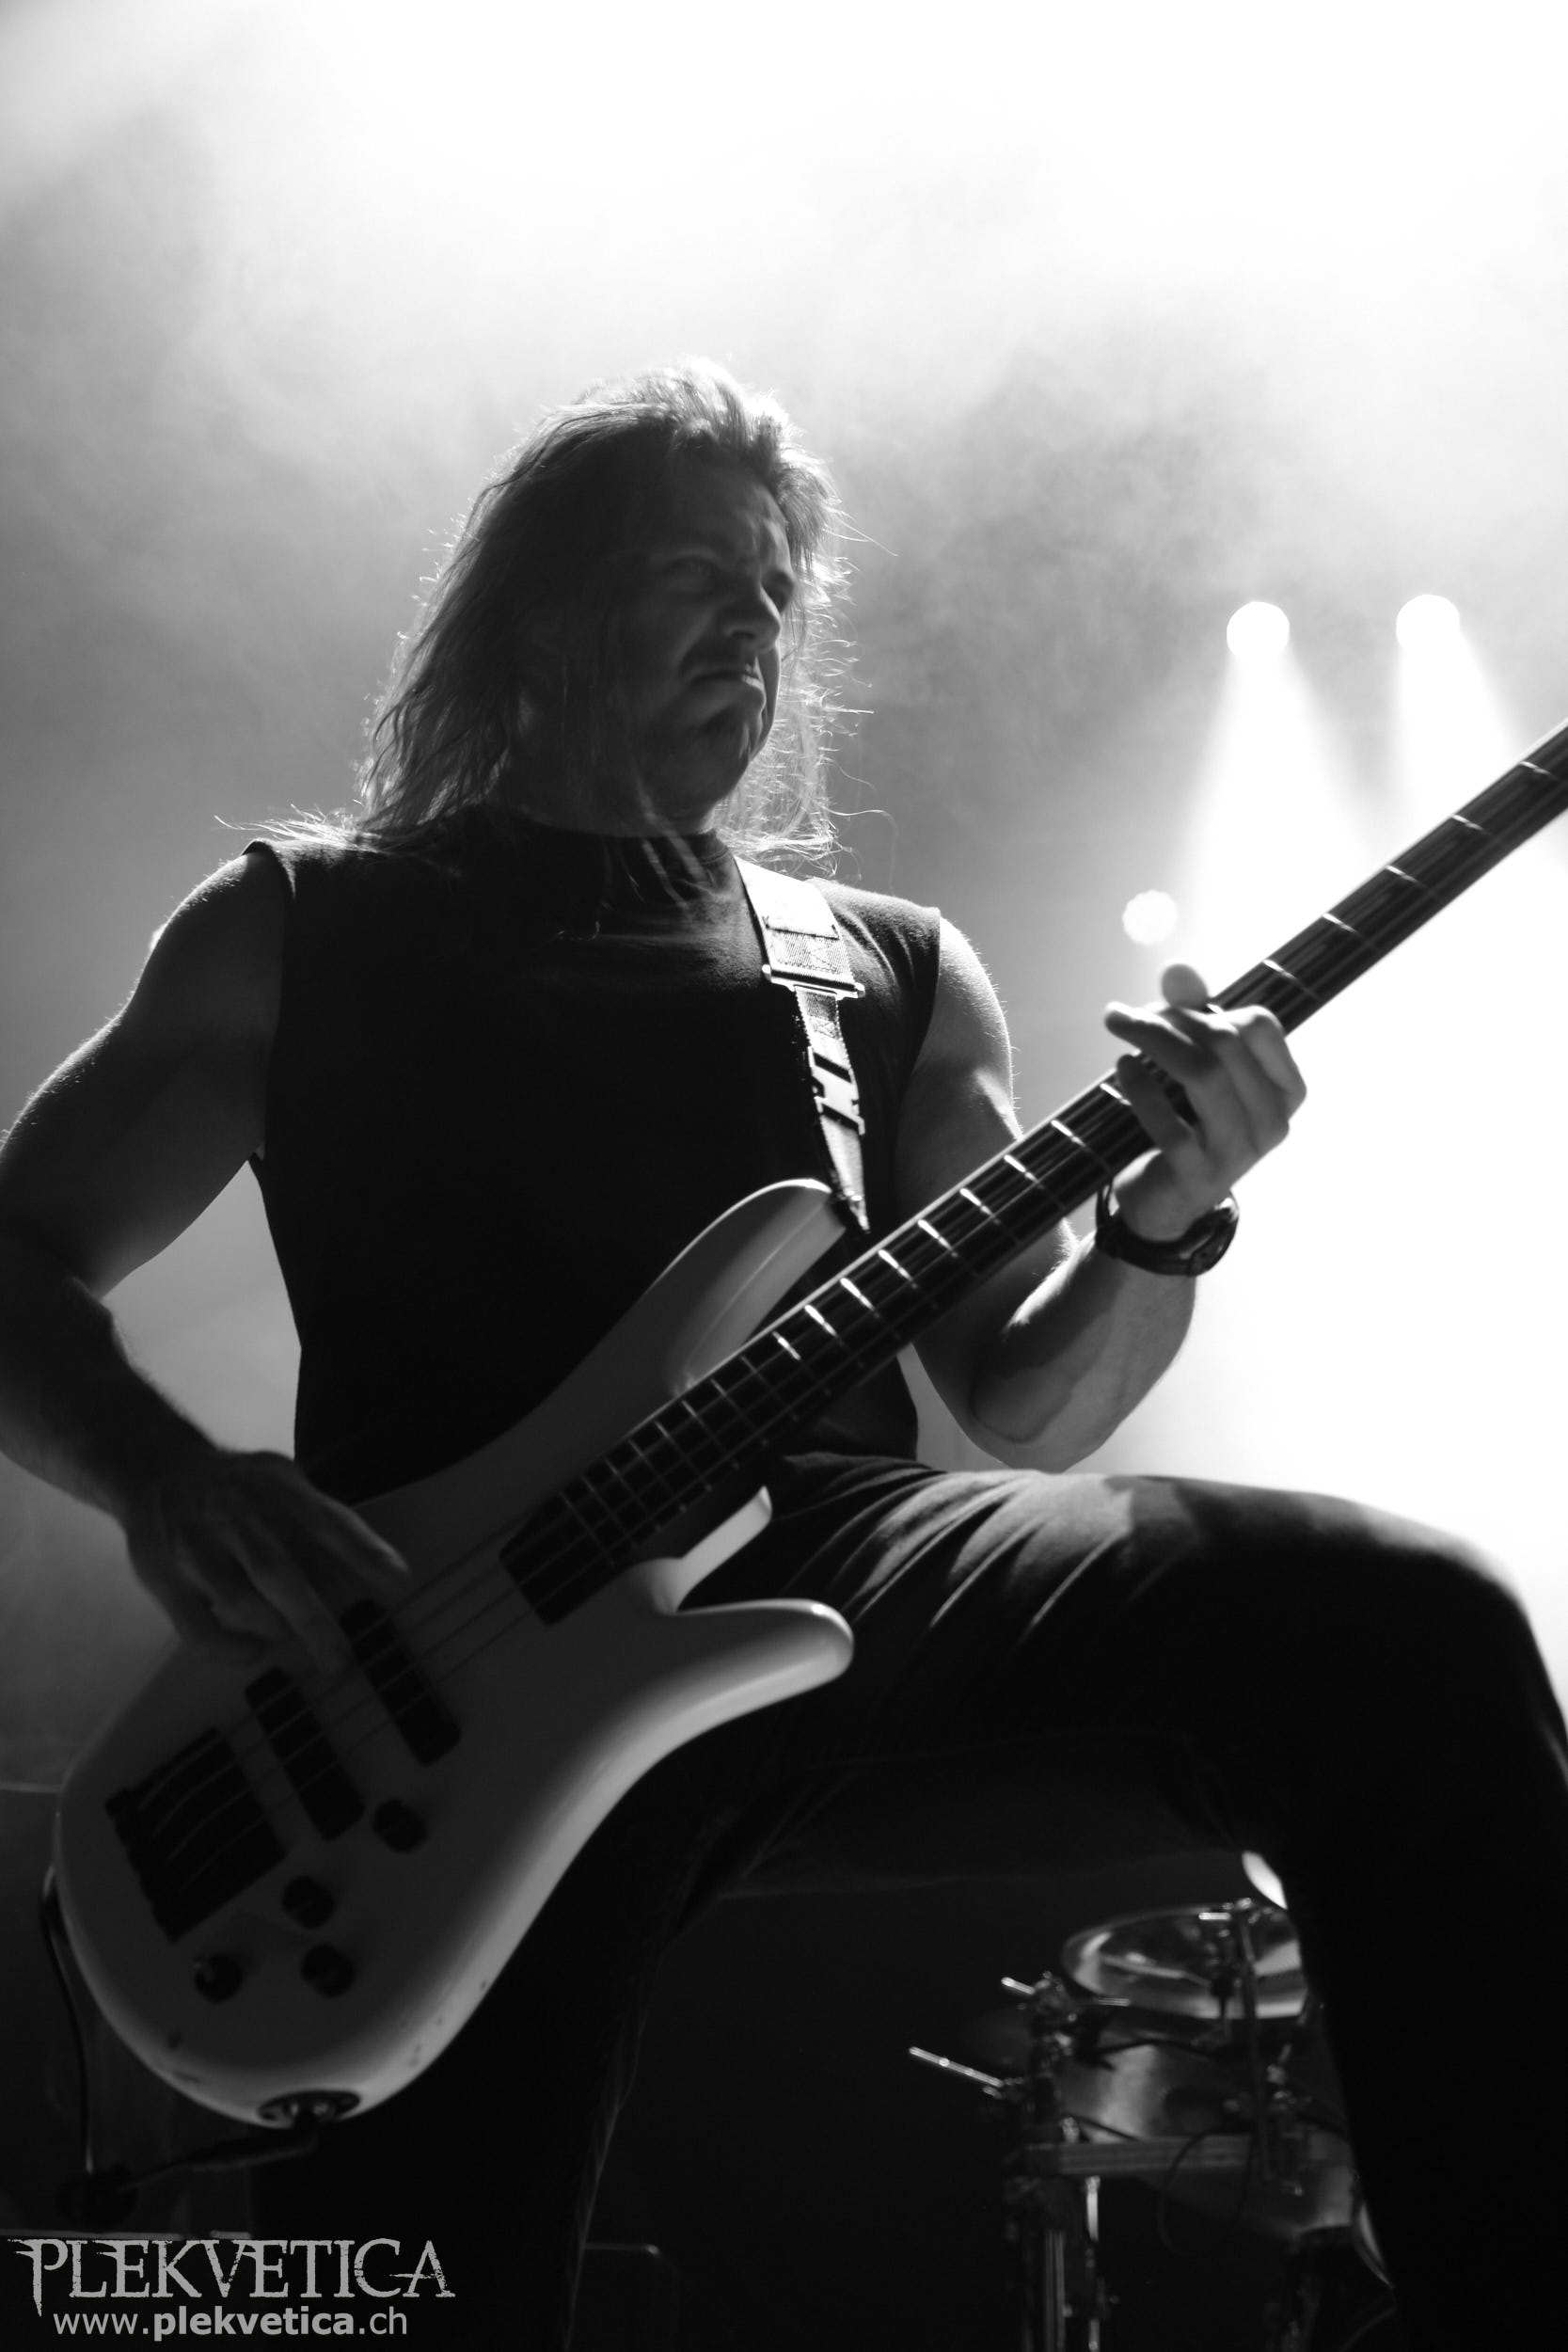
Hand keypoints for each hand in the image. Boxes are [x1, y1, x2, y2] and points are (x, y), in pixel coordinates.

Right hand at [123, 1447, 408, 1672]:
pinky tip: (253, 1652)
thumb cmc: (237, 1488)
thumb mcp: (284, 1483)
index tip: (397, 1580)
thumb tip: (381, 1572)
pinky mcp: (164, 1579)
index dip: (362, 1550)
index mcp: (273, 1488)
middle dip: (314, 1619)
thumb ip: (325, 1524)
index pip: (323, 1519)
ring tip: (292, 1639)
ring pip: (237, 1600)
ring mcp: (194, 1547)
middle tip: (341, 1658)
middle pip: (277, 1570)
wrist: (157, 1470)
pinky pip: (196, 1627)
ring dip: (272, 1628)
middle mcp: (233, 1515)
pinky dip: (228, 1648)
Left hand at [1103, 963, 1305, 1242]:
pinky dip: (1140, 1088)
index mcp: (1284, 1091)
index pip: (1260, 1026)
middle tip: (1125, 1016)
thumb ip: (1192, 1016)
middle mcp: (1273, 1122)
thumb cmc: (1188, 1125)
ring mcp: (1239, 1152)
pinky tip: (1123, 1070)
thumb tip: (1177, 970)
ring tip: (1119, 1028)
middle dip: (1169, 1018)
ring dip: (1152, 1041)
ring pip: (1202, 1075)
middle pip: (1226, 1043)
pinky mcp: (1198, 1176)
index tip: (1163, 1011)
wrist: (1167, 1204)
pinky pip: (1169, 1122)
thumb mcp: (1197, 1068)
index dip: (1206, 1010)